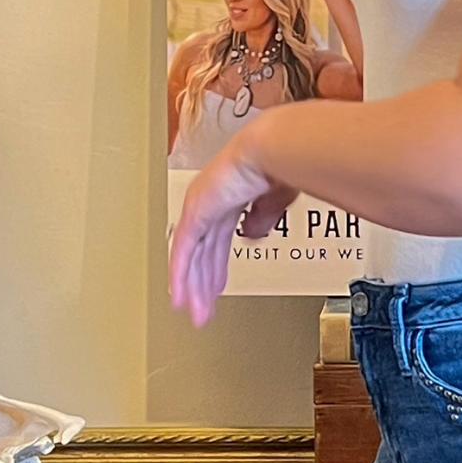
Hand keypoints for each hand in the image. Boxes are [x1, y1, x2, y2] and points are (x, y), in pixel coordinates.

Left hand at [169, 129, 297, 326]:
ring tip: (194, 312)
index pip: (217, 239)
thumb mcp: (275, 201)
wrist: (275, 149)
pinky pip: (183, 251)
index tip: (215, 287)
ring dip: (193, 288)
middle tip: (202, 308)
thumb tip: (251, 234)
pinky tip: (179, 297)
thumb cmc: (282, 163)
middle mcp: (211, 201)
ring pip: (191, 257)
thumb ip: (262, 219)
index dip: (215, 267)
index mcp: (231, 195)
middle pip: (202, 252)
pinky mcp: (196, 212)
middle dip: (203, 283)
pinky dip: (181, 276)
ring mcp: (200, 206)